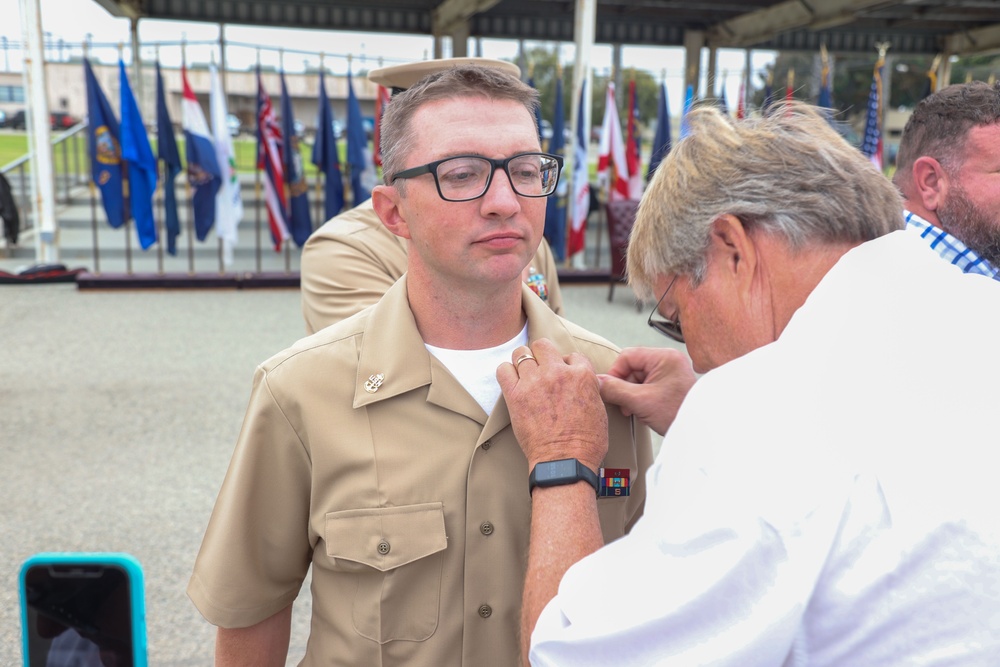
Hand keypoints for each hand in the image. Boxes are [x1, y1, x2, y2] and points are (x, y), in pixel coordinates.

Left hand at [497, 338, 607, 471]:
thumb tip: (584, 384)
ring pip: (521, 353)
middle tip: (540, 370)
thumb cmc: (586, 443)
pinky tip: (512, 383)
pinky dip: (506, 373)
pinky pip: (503, 370)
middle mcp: (558, 373)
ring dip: (523, 362)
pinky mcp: (516, 394)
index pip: (572, 355)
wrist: (565, 462)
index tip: (562, 376)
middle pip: (543, 346)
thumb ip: (589, 390)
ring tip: (524, 375)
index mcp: (582, 375)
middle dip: (542, 355)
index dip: (566, 365)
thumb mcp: (599, 410)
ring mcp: (535, 382)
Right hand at [598, 347, 696, 435]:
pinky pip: (648, 384)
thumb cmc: (675, 413)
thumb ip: (615, 389)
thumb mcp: (640, 401)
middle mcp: (669, 359)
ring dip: (631, 393)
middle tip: (623, 405)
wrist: (699, 432)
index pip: (627, 356)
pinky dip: (640, 396)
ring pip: (639, 377)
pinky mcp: (672, 383)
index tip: (610, 391)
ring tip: (632, 410)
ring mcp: (671, 371)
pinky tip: (640, 409)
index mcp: (664, 356)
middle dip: (624, 386)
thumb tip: (596, 382)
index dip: (615, 373)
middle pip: (633, 366)